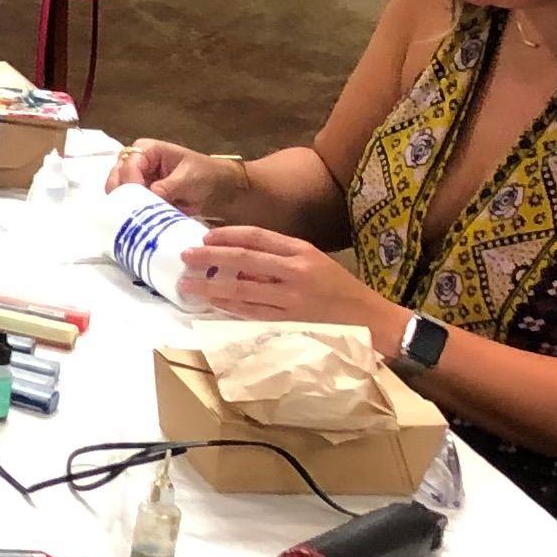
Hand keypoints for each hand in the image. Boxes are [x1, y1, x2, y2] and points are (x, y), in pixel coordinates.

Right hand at [113, 138, 245, 216]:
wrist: (219, 190)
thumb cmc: (205, 175)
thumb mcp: (187, 179)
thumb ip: (166, 187)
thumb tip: (149, 197)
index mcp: (147, 149)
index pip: (129, 165)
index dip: (130, 183)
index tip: (138, 202)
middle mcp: (136, 162)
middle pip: (117, 178)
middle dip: (122, 195)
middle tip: (131, 213)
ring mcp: (136, 179)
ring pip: (118, 193)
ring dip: (126, 205)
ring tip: (136, 218)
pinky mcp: (140, 196)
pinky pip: (128, 204)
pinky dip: (131, 213)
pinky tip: (137, 221)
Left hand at [180, 225, 391, 330]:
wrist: (372, 320)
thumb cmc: (341, 289)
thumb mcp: (316, 262)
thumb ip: (281, 258)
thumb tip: (238, 258)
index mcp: (302, 251)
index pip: (257, 236)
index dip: (227, 235)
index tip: (204, 237)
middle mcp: (295, 271)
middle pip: (243, 259)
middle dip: (210, 257)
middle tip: (185, 256)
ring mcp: (291, 298)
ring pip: (241, 288)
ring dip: (210, 285)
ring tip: (187, 283)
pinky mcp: (288, 321)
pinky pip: (250, 312)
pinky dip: (228, 307)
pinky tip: (211, 303)